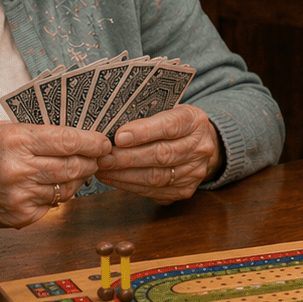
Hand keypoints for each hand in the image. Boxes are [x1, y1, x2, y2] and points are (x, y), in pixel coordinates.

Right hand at [0, 121, 111, 228]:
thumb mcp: (5, 130)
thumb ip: (40, 136)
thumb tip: (79, 140)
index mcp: (17, 140)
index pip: (69, 141)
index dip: (93, 142)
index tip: (105, 142)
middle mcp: (20, 169)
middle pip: (74, 166)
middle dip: (91, 161)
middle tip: (97, 157)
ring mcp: (20, 196)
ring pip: (68, 187)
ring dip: (76, 179)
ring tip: (74, 169)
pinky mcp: (20, 216)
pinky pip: (53, 205)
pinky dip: (57, 195)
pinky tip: (48, 186)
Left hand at [94, 104, 219, 203]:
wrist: (199, 144)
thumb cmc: (174, 124)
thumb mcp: (167, 110)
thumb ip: (146, 117)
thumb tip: (112, 129)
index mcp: (195, 121)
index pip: (170, 126)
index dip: (144, 132)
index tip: (119, 136)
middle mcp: (200, 148)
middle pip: (162, 155)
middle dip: (128, 158)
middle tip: (103, 157)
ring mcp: (194, 172)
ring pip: (157, 177)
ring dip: (125, 175)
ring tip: (102, 169)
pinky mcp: (185, 190)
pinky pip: (155, 191)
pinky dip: (130, 186)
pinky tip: (114, 179)